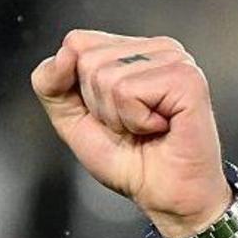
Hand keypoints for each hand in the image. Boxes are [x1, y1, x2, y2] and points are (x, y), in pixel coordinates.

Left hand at [30, 29, 230, 237]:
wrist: (164, 195)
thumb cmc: (130, 160)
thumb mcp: (71, 119)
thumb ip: (50, 84)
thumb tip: (64, 53)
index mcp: (132, 50)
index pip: (76, 42)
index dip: (77, 88)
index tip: (108, 113)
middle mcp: (156, 49)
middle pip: (87, 59)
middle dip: (97, 105)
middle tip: (130, 125)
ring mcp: (175, 60)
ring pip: (105, 76)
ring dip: (118, 116)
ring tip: (145, 128)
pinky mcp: (186, 78)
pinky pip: (128, 91)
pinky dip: (135, 120)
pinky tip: (159, 127)